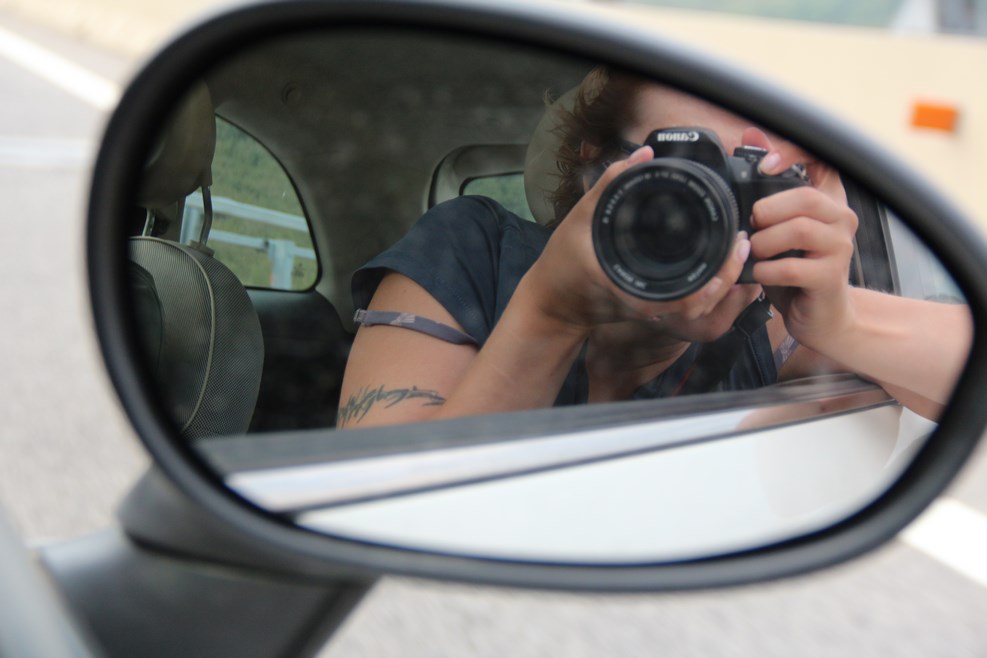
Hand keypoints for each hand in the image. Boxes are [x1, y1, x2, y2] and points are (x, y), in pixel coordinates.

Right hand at [523, 146, 751, 333]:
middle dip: (728, 276)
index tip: (732, 246)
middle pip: (702, 302)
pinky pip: (686, 303)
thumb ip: (611, 184)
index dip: (717, 274)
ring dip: (720, 283)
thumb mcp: (580, 217)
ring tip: (735, 253)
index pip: (688, 294)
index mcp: (635, 288)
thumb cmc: (561, 264)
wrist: (551, 301)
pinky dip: (705, 287)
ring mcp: (651, 310)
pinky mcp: (651, 308)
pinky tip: (716, 265)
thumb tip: (643, 153)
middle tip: (742, 245)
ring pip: (698, 307)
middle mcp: (648, 304)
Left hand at [743, 130, 858, 350]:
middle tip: (752, 227)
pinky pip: (789, 267)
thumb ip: (767, 184)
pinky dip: (765, 271)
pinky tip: (761, 275)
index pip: (822, 158)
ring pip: (797, 230)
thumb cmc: (796, 269)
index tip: (765, 165)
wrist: (822, 317)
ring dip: (764, 243)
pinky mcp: (830, 277)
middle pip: (802, 197)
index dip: (793, 154)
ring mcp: (840, 247)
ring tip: (757, 254)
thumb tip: (751, 135)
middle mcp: (841, 218)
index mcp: (828, 199)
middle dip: (766, 211)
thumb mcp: (778, 226)